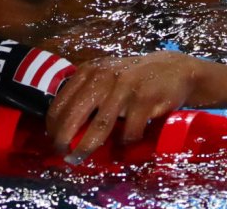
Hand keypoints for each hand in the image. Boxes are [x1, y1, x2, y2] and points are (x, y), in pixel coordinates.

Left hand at [46, 51, 201, 162]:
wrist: (174, 69)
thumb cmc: (135, 78)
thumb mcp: (107, 76)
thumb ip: (88, 93)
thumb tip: (66, 126)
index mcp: (90, 71)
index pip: (62, 101)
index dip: (53, 124)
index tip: (52, 139)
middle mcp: (104, 77)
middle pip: (75, 115)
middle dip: (64, 139)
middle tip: (62, 154)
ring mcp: (124, 88)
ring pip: (100, 126)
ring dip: (86, 147)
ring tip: (79, 157)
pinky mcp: (144, 100)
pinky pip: (129, 131)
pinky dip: (124, 143)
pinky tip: (123, 145)